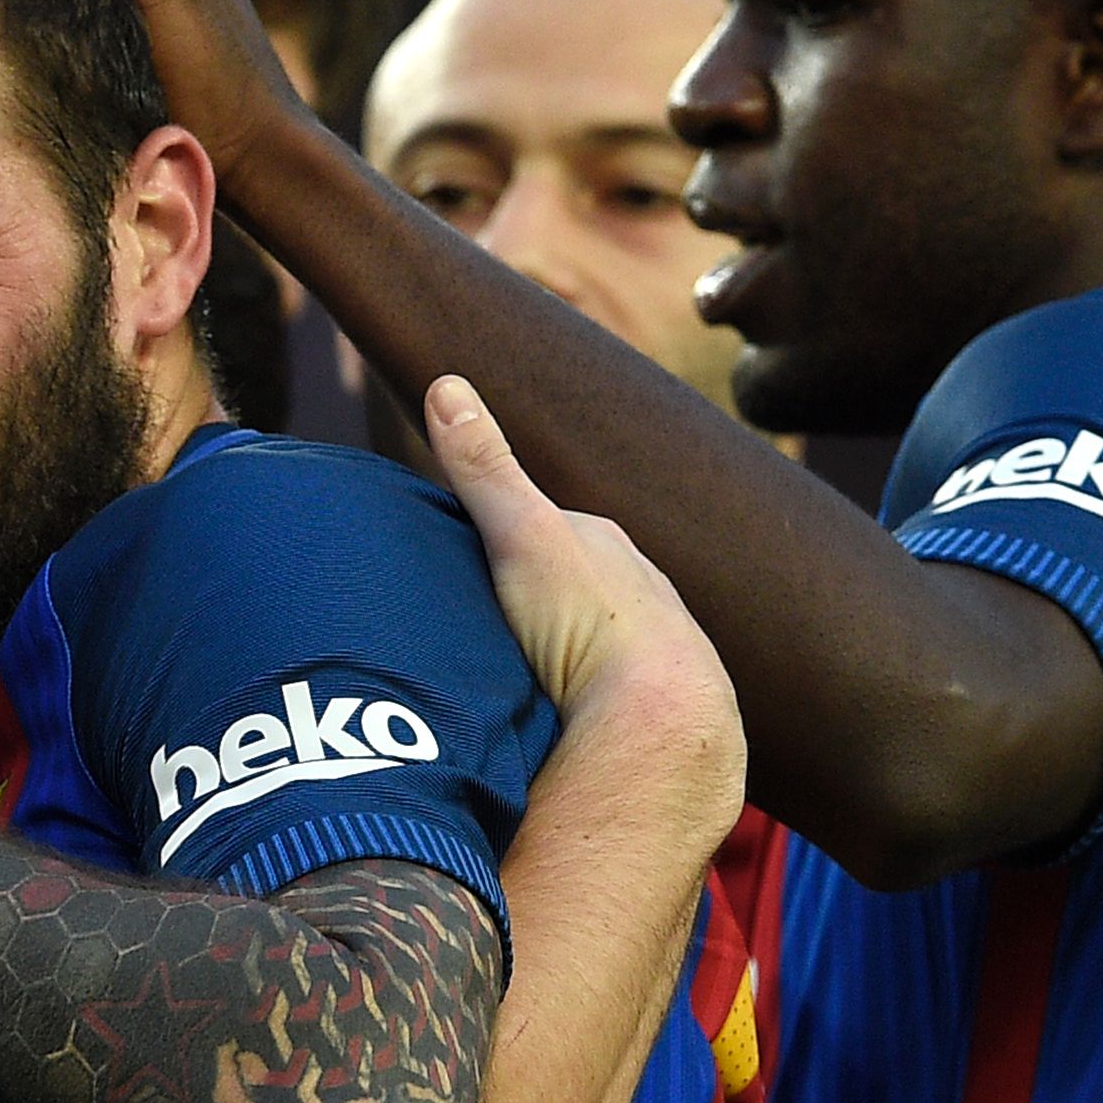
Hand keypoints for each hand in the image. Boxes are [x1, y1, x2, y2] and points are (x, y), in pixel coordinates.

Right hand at [419, 375, 744, 826]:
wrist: (658, 715)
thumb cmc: (589, 619)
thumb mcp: (520, 534)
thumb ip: (484, 469)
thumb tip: (445, 381)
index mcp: (607, 547)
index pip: (545, 529)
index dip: (498, 539)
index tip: (454, 558)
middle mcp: (639, 592)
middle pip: (570, 587)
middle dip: (529, 600)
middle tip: (471, 625)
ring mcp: (649, 652)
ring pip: (591, 644)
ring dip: (556, 657)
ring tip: (505, 681)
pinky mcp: (648, 712)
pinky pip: (602, 697)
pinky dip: (576, 702)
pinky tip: (551, 721)